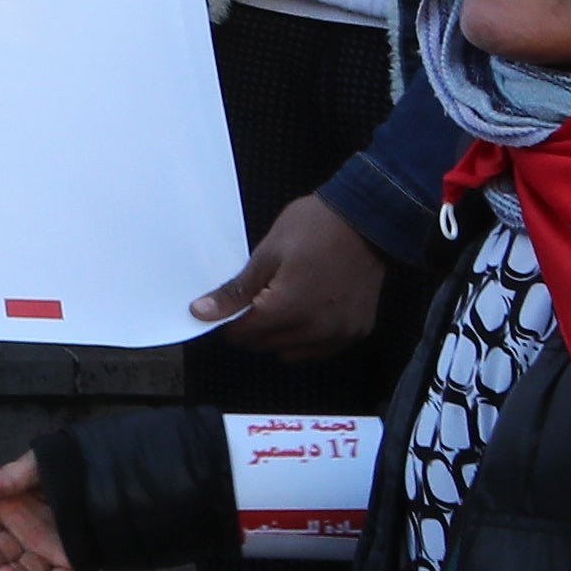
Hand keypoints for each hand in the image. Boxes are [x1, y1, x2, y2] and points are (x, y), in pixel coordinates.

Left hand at [190, 195, 388, 358]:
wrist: (368, 218)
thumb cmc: (316, 227)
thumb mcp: (268, 252)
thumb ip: (236, 290)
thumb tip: (202, 311)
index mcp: (289, 307)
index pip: (245, 335)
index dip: (232, 322)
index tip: (233, 305)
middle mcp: (316, 329)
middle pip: (266, 345)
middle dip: (254, 327)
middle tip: (259, 297)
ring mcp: (339, 333)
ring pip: (292, 352)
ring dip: (280, 335)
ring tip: (286, 301)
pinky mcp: (356, 331)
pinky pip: (320, 349)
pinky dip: (308, 337)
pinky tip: (309, 309)